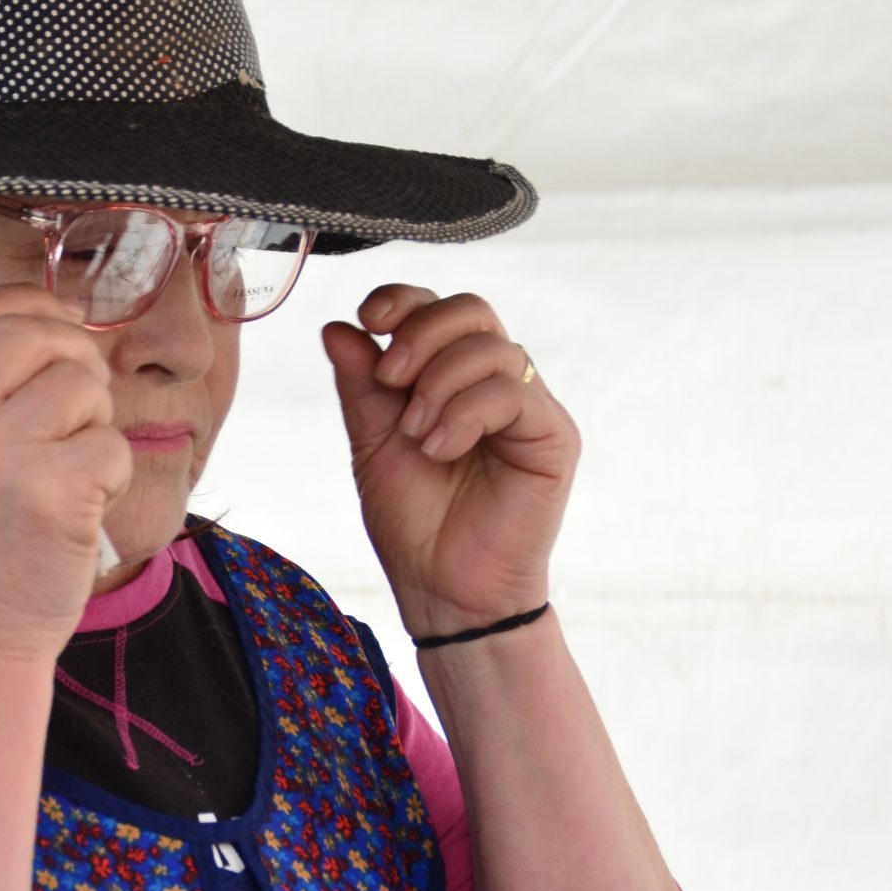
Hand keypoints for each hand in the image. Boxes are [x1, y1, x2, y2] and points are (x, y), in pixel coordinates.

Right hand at [0, 285, 132, 670]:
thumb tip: (42, 324)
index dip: (28, 305)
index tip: (57, 325)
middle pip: (33, 332)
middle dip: (75, 356)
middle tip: (83, 405)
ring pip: (81, 384)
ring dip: (94, 423)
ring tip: (69, 474)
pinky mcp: (52, 493)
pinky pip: (111, 444)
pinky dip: (113, 476)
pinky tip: (83, 511)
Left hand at [322, 287, 578, 637]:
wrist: (444, 590)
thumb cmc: (415, 522)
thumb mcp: (373, 443)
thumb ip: (360, 385)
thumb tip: (338, 327)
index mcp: (453, 378)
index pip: (438, 309)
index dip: (404, 300)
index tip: (368, 320)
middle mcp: (495, 384)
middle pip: (472, 310)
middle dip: (421, 333)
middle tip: (389, 380)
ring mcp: (529, 408)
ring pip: (492, 348)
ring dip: (439, 384)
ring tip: (416, 436)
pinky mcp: (553, 436)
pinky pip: (513, 391)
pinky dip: (466, 412)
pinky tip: (439, 448)